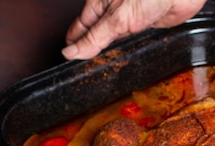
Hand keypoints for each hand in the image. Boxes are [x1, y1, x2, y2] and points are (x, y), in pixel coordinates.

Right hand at [63, 0, 206, 59]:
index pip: (79, 29)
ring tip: (103, 68)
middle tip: (85, 70)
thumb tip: (72, 52)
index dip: (74, 46)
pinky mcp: (144, 26)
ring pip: (113, 40)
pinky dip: (127, 50)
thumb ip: (95, 38)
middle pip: (95, 35)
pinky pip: (131, 41)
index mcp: (99, 4)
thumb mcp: (117, 19)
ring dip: (110, 52)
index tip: (69, 63)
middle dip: (90, 50)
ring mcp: (128, 19)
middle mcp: (112, 11)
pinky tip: (124, 58)